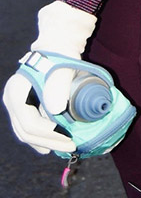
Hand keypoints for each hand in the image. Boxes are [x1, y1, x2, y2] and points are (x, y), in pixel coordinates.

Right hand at [3, 1, 97, 156]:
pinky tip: (53, 145)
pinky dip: (41, 138)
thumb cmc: (60, 59)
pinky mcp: (23, 107)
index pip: (29, 123)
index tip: (69, 139)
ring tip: (63, 148)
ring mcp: (15, 105)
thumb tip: (55, 111)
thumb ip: (58, 88)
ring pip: (25, 132)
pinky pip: (28, 127)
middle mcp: (11, 100)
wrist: (56, 49)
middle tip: (71, 147)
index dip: (49, 135)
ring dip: (44, 143)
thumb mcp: (61, 71)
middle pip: (25, 131)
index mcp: (16, 93)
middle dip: (48, 142)